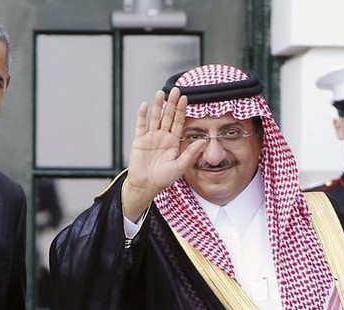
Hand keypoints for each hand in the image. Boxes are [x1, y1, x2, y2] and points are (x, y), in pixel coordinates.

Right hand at [121, 87, 206, 220]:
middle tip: (175, 90)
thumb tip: (204, 141)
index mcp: (173, 143)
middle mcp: (162, 138)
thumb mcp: (180, 166)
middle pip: (167, 116)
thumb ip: (191, 153)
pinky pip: (140, 126)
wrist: (145, 186)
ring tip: (161, 93)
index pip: (178, 122)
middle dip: (171, 103)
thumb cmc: (162, 179)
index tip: (186, 98)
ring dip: (158, 106)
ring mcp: (150, 138)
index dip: (181, 110)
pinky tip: (145, 105)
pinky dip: (142, 116)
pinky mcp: (139, 141)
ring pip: (155, 118)